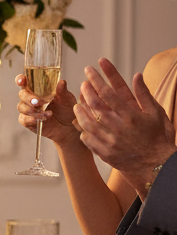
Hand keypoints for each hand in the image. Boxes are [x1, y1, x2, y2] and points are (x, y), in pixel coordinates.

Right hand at [16, 72, 79, 145]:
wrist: (68, 127)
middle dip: (28, 98)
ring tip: (48, 114)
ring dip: (33, 110)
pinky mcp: (28, 122)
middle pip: (21, 94)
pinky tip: (40, 119)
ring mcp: (28, 110)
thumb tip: (60, 82)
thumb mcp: (67, 99)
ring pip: (21, 107)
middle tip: (39, 102)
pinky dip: (30, 119)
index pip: (25, 82)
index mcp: (38, 89)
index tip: (22, 80)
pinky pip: (23, 119)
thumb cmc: (67, 109)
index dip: (20, 80)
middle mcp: (30, 98)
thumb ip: (62, 91)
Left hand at [72, 57, 176, 193]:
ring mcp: (110, 142)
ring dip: (80, 111)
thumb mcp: (156, 113)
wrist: (156, 164)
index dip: (97, 80)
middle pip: (96, 106)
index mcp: (131, 116)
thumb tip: (136, 75)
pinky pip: (87, 140)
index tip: (91, 70)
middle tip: (83, 83)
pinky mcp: (105, 153)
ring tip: (77, 103)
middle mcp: (119, 128)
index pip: (109, 93)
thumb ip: (144, 94)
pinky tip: (80, 122)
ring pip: (88, 123)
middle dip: (86, 92)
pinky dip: (82, 130)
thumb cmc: (158, 136)